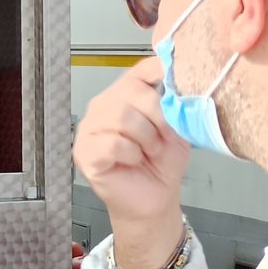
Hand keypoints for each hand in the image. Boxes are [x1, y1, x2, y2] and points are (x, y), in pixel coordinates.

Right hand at [74, 57, 190, 268]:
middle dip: (157, 116)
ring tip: (149, 151)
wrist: (154, 200)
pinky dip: (131, 154)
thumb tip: (183, 85)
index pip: (141, 69)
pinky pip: (112, 143)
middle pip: (131, 90)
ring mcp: (91, 128)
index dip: (161, 71)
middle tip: (164, 137)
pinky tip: (133, 161)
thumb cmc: (162, 164)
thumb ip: (175, 105)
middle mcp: (105, 105)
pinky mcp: (85, 151)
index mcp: (126, 94)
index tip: (179, 82)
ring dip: (145, 137)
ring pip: (121, 116)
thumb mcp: (177, 128)